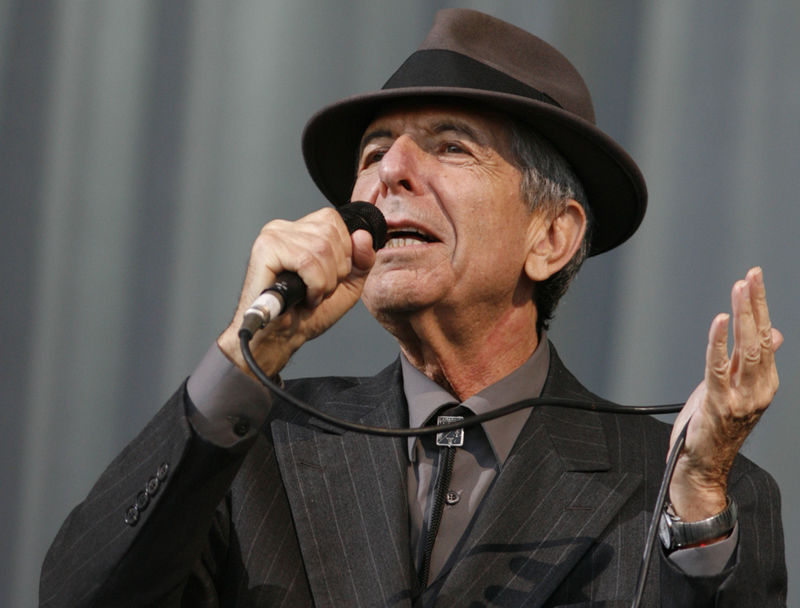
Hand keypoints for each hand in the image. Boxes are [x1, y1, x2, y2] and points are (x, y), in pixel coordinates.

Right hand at [217, 207, 376, 376]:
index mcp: (300, 231)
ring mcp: (273, 236)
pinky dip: (314, 285)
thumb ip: (362, 260)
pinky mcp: (266, 249)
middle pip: (330, 233)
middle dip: (335, 270)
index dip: (343, 252)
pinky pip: (306, 261)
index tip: (331, 277)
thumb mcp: (347, 285)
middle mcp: (284, 228)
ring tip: (311, 294)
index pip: (333, 220)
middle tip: (319, 289)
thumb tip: (363, 236)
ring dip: (324, 281)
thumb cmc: (306, 314)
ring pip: (321, 247)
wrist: (281, 338)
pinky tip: (304, 297)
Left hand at [669, 267, 782, 521]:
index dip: (760, 307)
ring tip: (739, 289)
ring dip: (743, 317)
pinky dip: (718, 342)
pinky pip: (718, 367)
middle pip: (759, 338)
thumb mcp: (737, 389)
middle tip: (751, 276)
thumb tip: (772, 334)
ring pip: (746, 349)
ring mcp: (741, 398)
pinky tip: (719, 321)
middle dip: (755, 304)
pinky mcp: (718, 403)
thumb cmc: (715, 427)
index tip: (754, 279)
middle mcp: (758, 389)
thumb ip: (751, 361)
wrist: (702, 465)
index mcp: (764, 383)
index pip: (765, 337)